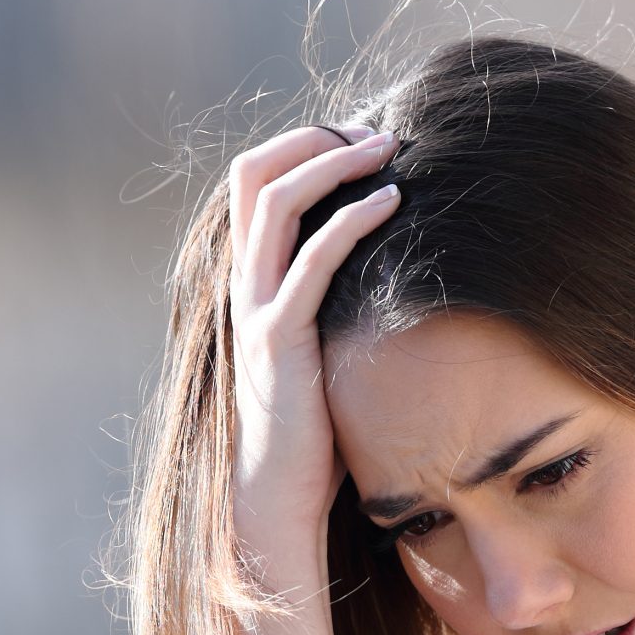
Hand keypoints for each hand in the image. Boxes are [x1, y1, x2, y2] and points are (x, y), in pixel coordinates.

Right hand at [226, 123, 404, 562]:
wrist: (277, 499)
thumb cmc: (311, 434)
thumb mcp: (322, 350)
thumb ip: (334, 305)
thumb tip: (392, 270)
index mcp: (248, 281)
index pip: (253, 183)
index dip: (301, 147)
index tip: (360, 142)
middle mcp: (242, 285)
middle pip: (252, 173)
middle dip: (314, 138)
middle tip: (376, 135)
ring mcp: (254, 309)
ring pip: (275, 201)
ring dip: (333, 161)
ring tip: (388, 149)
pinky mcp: (279, 339)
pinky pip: (311, 260)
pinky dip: (351, 220)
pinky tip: (392, 204)